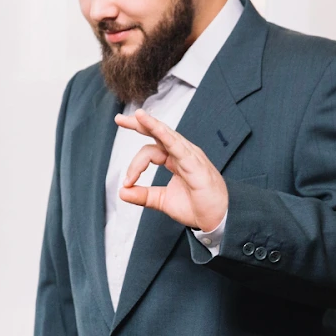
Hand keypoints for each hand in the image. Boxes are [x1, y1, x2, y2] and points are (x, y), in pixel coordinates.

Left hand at [114, 109, 227, 231]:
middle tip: (119, 119)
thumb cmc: (196, 207)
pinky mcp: (196, 165)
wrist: (217, 219)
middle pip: (159, 133)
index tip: (127, 183)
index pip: (150, 149)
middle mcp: (182, 153)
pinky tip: (155, 128)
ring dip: (152, 125)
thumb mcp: (163, 200)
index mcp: (174, 159)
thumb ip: (143, 195)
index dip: (134, 166)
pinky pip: (179, 147)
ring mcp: (191, 157)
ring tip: (137, 116)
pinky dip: (166, 136)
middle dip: (139, 124)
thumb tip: (122, 191)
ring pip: (168, 136)